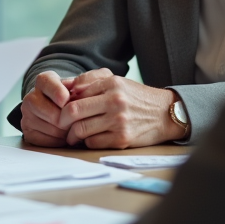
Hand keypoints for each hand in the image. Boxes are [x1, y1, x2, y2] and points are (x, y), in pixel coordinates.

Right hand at [20, 71, 74, 146]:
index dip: (60, 94)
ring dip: (66, 131)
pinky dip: (58, 141)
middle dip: (69, 119)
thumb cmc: (70, 97)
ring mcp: (27, 115)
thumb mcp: (76, 86)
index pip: (48, 84)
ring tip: (74, 127)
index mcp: (43, 81)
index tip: (68, 100)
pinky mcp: (27, 132)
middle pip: (52, 113)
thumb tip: (82, 89)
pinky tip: (64, 135)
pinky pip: (46, 141)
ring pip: (51, 128)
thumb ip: (80, 85)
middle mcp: (31, 97)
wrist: (58, 109)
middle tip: (79, 120)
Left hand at [58, 69, 182, 148]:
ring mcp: (119, 121)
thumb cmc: (136, 98)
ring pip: (81, 129)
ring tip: (72, 134)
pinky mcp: (122, 139)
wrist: (165, 114)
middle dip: (62, 119)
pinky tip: (89, 139)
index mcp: (112, 83)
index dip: (64, 102)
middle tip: (60, 123)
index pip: (76, 93)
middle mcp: (115, 101)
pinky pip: (93, 143)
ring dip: (72, 134)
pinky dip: (87, 142)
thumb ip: (90, 80)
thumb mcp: (117, 81)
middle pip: (74, 111)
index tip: (62, 108)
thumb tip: (65, 86)